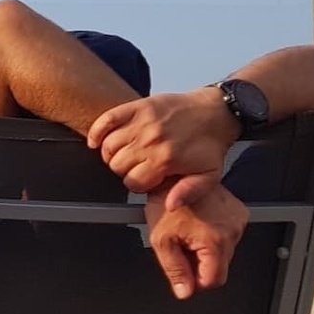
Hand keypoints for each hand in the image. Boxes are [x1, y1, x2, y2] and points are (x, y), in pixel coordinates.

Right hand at [87, 88, 240, 207]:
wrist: (216, 112)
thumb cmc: (210, 143)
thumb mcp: (209, 175)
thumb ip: (189, 192)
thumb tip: (170, 205)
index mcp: (165, 159)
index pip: (132, 182)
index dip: (137, 185)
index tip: (145, 179)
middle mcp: (151, 141)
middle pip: (116, 165)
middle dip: (124, 170)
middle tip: (136, 166)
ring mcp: (142, 122)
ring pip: (109, 146)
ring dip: (111, 154)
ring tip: (124, 154)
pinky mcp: (138, 107)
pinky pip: (106, 120)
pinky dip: (97, 132)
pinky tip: (97, 141)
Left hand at [144, 182, 247, 299]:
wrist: (175, 175)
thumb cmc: (165, 201)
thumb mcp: (161, 240)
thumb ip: (174, 270)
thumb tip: (184, 290)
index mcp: (215, 240)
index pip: (215, 280)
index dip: (197, 282)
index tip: (185, 276)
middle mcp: (232, 231)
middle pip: (220, 267)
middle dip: (200, 264)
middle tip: (180, 247)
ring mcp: (238, 221)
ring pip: (224, 253)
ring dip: (206, 250)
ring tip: (188, 232)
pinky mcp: (239, 213)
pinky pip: (228, 236)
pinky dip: (214, 236)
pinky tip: (198, 225)